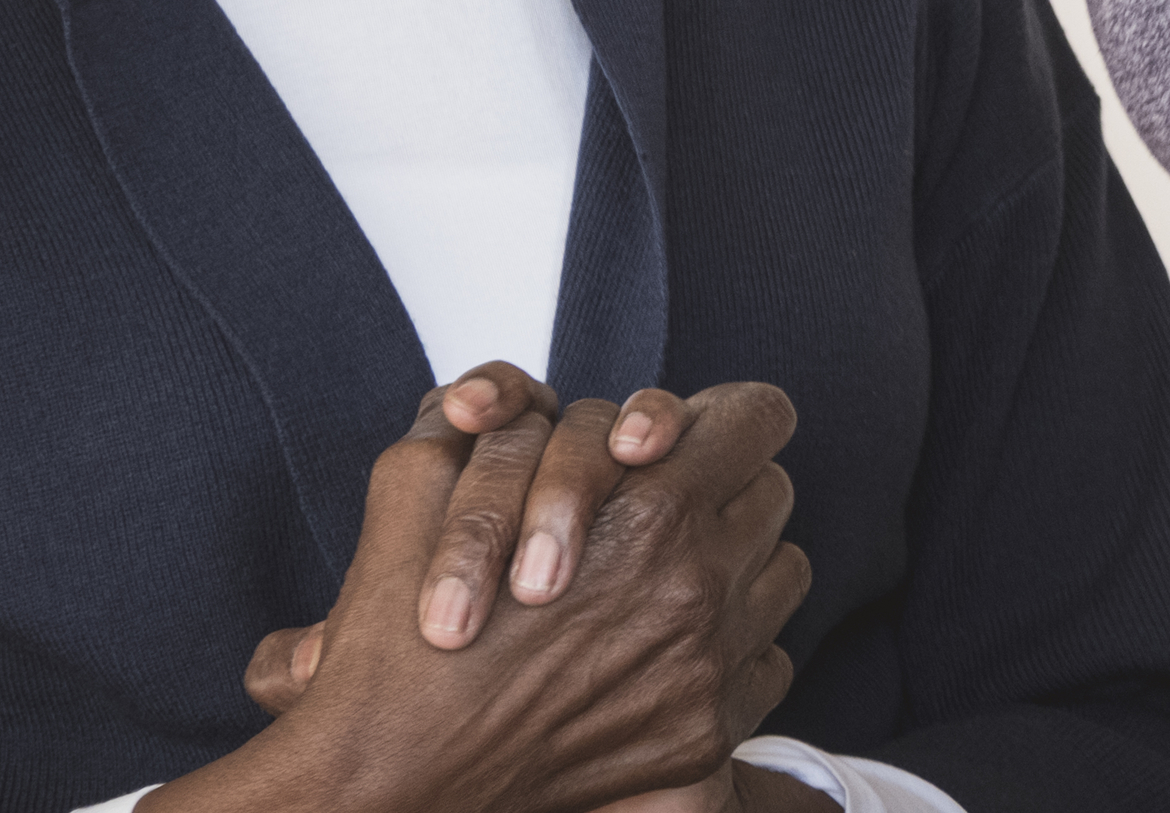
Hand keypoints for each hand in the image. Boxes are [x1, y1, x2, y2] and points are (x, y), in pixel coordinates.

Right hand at [165, 380, 811, 812]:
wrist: (387, 788)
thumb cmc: (398, 644)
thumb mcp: (418, 485)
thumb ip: (490, 416)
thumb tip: (523, 395)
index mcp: (652, 511)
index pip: (759, 418)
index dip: (724, 417)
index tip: (686, 442)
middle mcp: (699, 587)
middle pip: (773, 491)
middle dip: (721, 489)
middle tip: (657, 508)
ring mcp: (711, 667)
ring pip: (782, 573)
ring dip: (733, 565)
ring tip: (658, 579)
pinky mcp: (704, 733)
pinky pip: (768, 659)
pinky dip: (728, 650)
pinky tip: (656, 651)